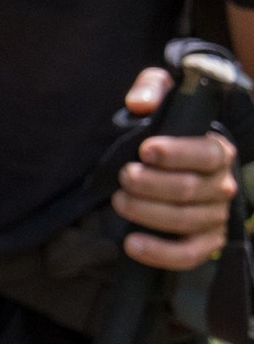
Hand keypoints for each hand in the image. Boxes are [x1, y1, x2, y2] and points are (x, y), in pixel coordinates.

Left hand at [115, 62, 239, 270]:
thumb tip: (139, 103)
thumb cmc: (166, 130)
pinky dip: (159, 253)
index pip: (206, 154)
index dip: (176, 154)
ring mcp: (216, 217)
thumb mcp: (162, 98)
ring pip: (183, 220)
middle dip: (149, 184)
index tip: (145, 150)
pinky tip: (131, 243)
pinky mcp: (205, 243)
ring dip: (146, 212)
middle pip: (188, 190)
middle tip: (123, 176)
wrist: (172, 169)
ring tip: (118, 201)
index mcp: (218, 151)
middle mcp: (224, 185)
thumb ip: (151, 89)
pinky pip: (188, 255)